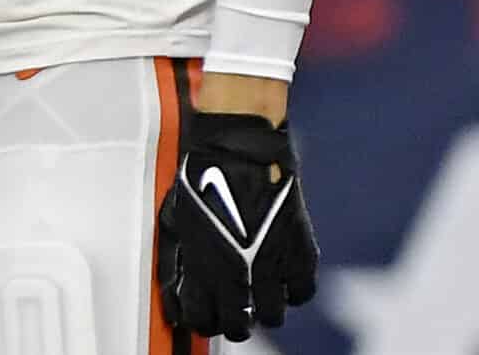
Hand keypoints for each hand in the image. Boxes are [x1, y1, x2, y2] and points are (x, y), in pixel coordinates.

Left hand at [158, 110, 319, 340]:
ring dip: (263, 309)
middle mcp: (239, 274)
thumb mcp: (175, 221)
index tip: (202, 314)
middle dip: (232, 323)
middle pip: (239, 328)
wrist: (239, 151)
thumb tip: (176, 289)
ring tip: (256, 293)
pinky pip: (302, 293)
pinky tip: (280, 278)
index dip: (200, 320)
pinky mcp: (300, 252)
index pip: (201, 320)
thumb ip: (177, 260)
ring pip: (273, 317)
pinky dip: (292, 291)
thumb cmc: (202, 178)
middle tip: (231, 311)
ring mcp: (272, 265)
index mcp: (203, 268)